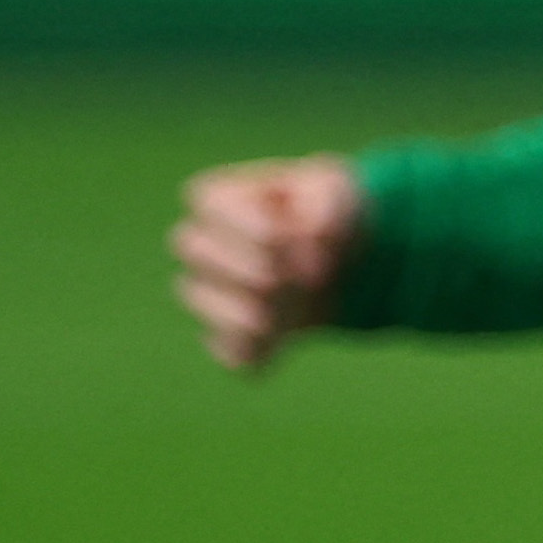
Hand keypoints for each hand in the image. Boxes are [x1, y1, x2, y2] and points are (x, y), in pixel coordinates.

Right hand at [173, 157, 368, 372]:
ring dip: (253, 305)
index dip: (255, 225)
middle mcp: (205, 243)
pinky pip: (231, 352)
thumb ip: (327, 202)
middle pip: (195, 247)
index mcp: (224, 198)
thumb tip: (313, 233)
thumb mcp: (339, 190)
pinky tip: (287, 339)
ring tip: (299, 300)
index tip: (300, 236)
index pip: (206, 201)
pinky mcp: (234, 337)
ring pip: (199, 298)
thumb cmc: (330, 212)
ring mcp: (211, 292)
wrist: (348, 258)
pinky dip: (260, 350)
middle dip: (252, 263)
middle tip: (303, 271)